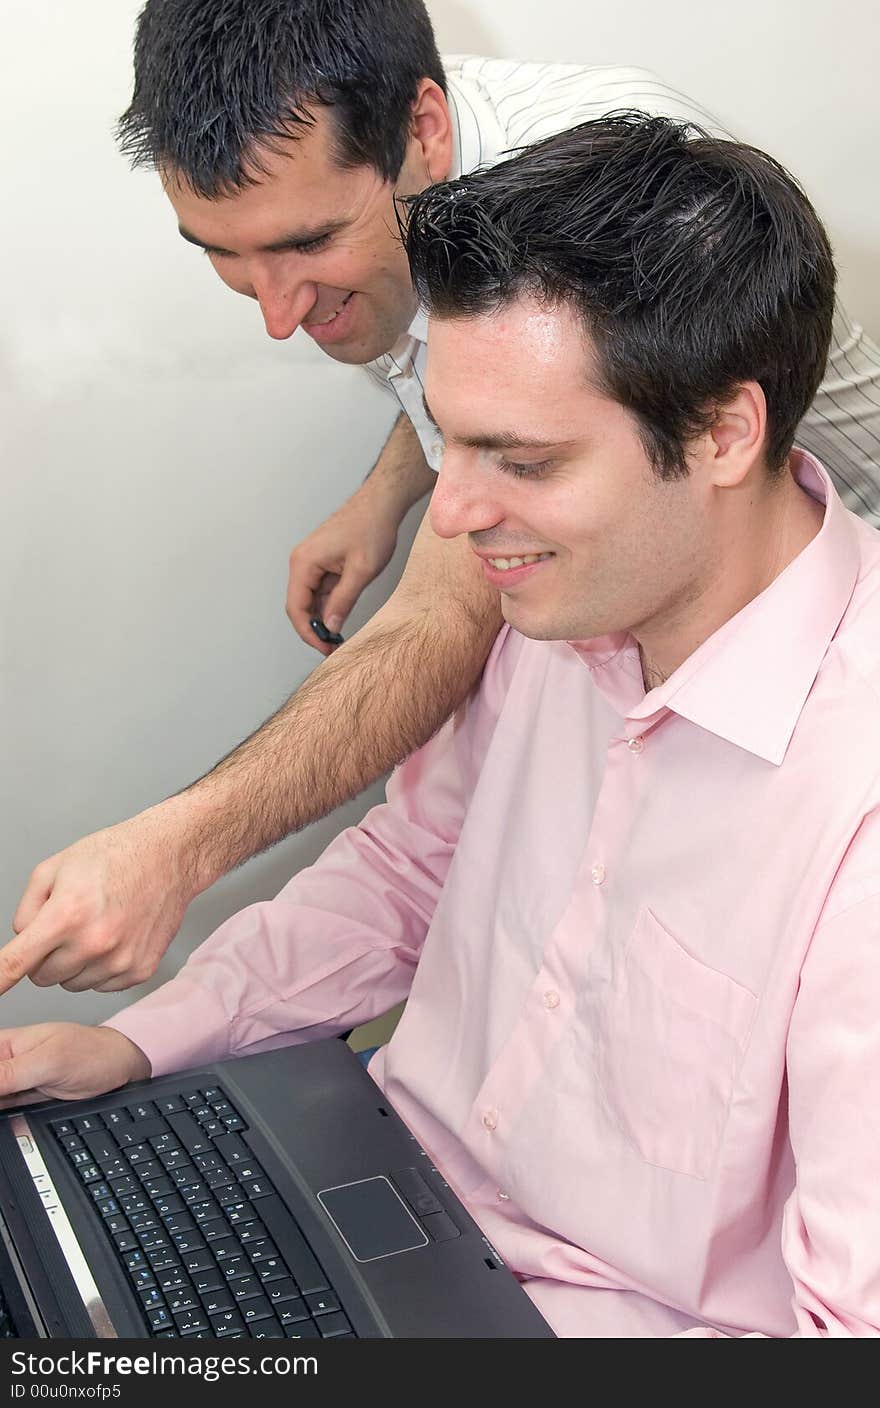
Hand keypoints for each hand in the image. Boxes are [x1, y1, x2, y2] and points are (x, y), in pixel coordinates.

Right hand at [0, 1023, 150, 1108]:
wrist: (118, 1071)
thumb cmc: (91, 1054)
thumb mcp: (49, 1062)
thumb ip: (10, 1074)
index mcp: (7, 1043)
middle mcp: (6, 1061)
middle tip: (6, 1100)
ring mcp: (13, 1082)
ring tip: (16, 1102)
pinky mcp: (21, 1100)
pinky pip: (0, 1110)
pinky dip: (1, 1116)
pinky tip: (6, 1116)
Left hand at [2, 808, 193, 995]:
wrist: (168, 857)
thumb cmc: (115, 856)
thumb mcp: (54, 867)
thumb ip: (27, 908)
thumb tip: (22, 940)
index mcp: (67, 915)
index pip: (17, 962)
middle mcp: (94, 943)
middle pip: (43, 977)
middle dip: (47, 956)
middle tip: (69, 926)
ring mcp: (119, 960)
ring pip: (73, 984)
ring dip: (76, 964)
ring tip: (96, 927)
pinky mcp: (139, 970)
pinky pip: (102, 986)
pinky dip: (102, 968)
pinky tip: (115, 938)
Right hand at [286, 481, 400, 651]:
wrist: (381, 503)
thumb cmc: (371, 527)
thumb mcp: (361, 571)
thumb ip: (343, 601)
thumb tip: (330, 627)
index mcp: (304, 562)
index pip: (296, 608)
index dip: (308, 633)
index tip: (325, 648)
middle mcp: (302, 562)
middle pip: (299, 606)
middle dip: (313, 629)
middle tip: (333, 648)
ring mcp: (311, 562)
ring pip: (309, 600)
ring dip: (321, 619)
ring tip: (338, 638)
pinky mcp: (322, 562)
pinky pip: (319, 590)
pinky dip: (327, 607)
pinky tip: (340, 620)